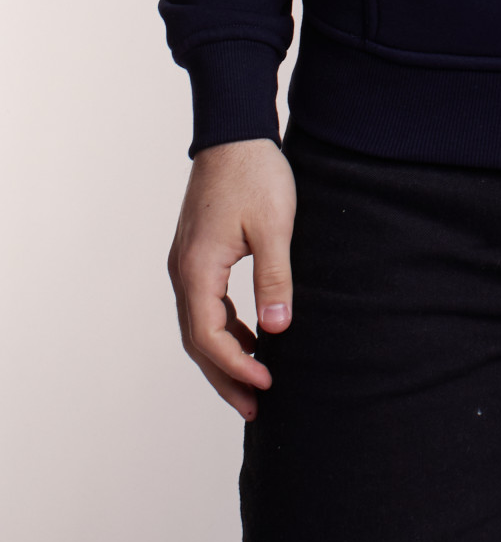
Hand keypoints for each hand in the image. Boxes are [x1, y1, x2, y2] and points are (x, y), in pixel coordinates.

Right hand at [167, 138, 296, 418]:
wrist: (235, 133)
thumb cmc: (255, 174)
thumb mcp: (274, 226)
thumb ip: (274, 278)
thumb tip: (277, 329)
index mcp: (196, 269)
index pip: (208, 336)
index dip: (236, 366)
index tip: (266, 383)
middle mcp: (183, 272)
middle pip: (197, 341)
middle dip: (225, 377)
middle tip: (254, 408)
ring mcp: (186, 265)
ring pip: (198, 327)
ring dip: (224, 358)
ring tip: (254, 384)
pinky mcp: (197, 256)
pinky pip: (205, 307)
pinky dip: (225, 331)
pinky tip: (251, 340)